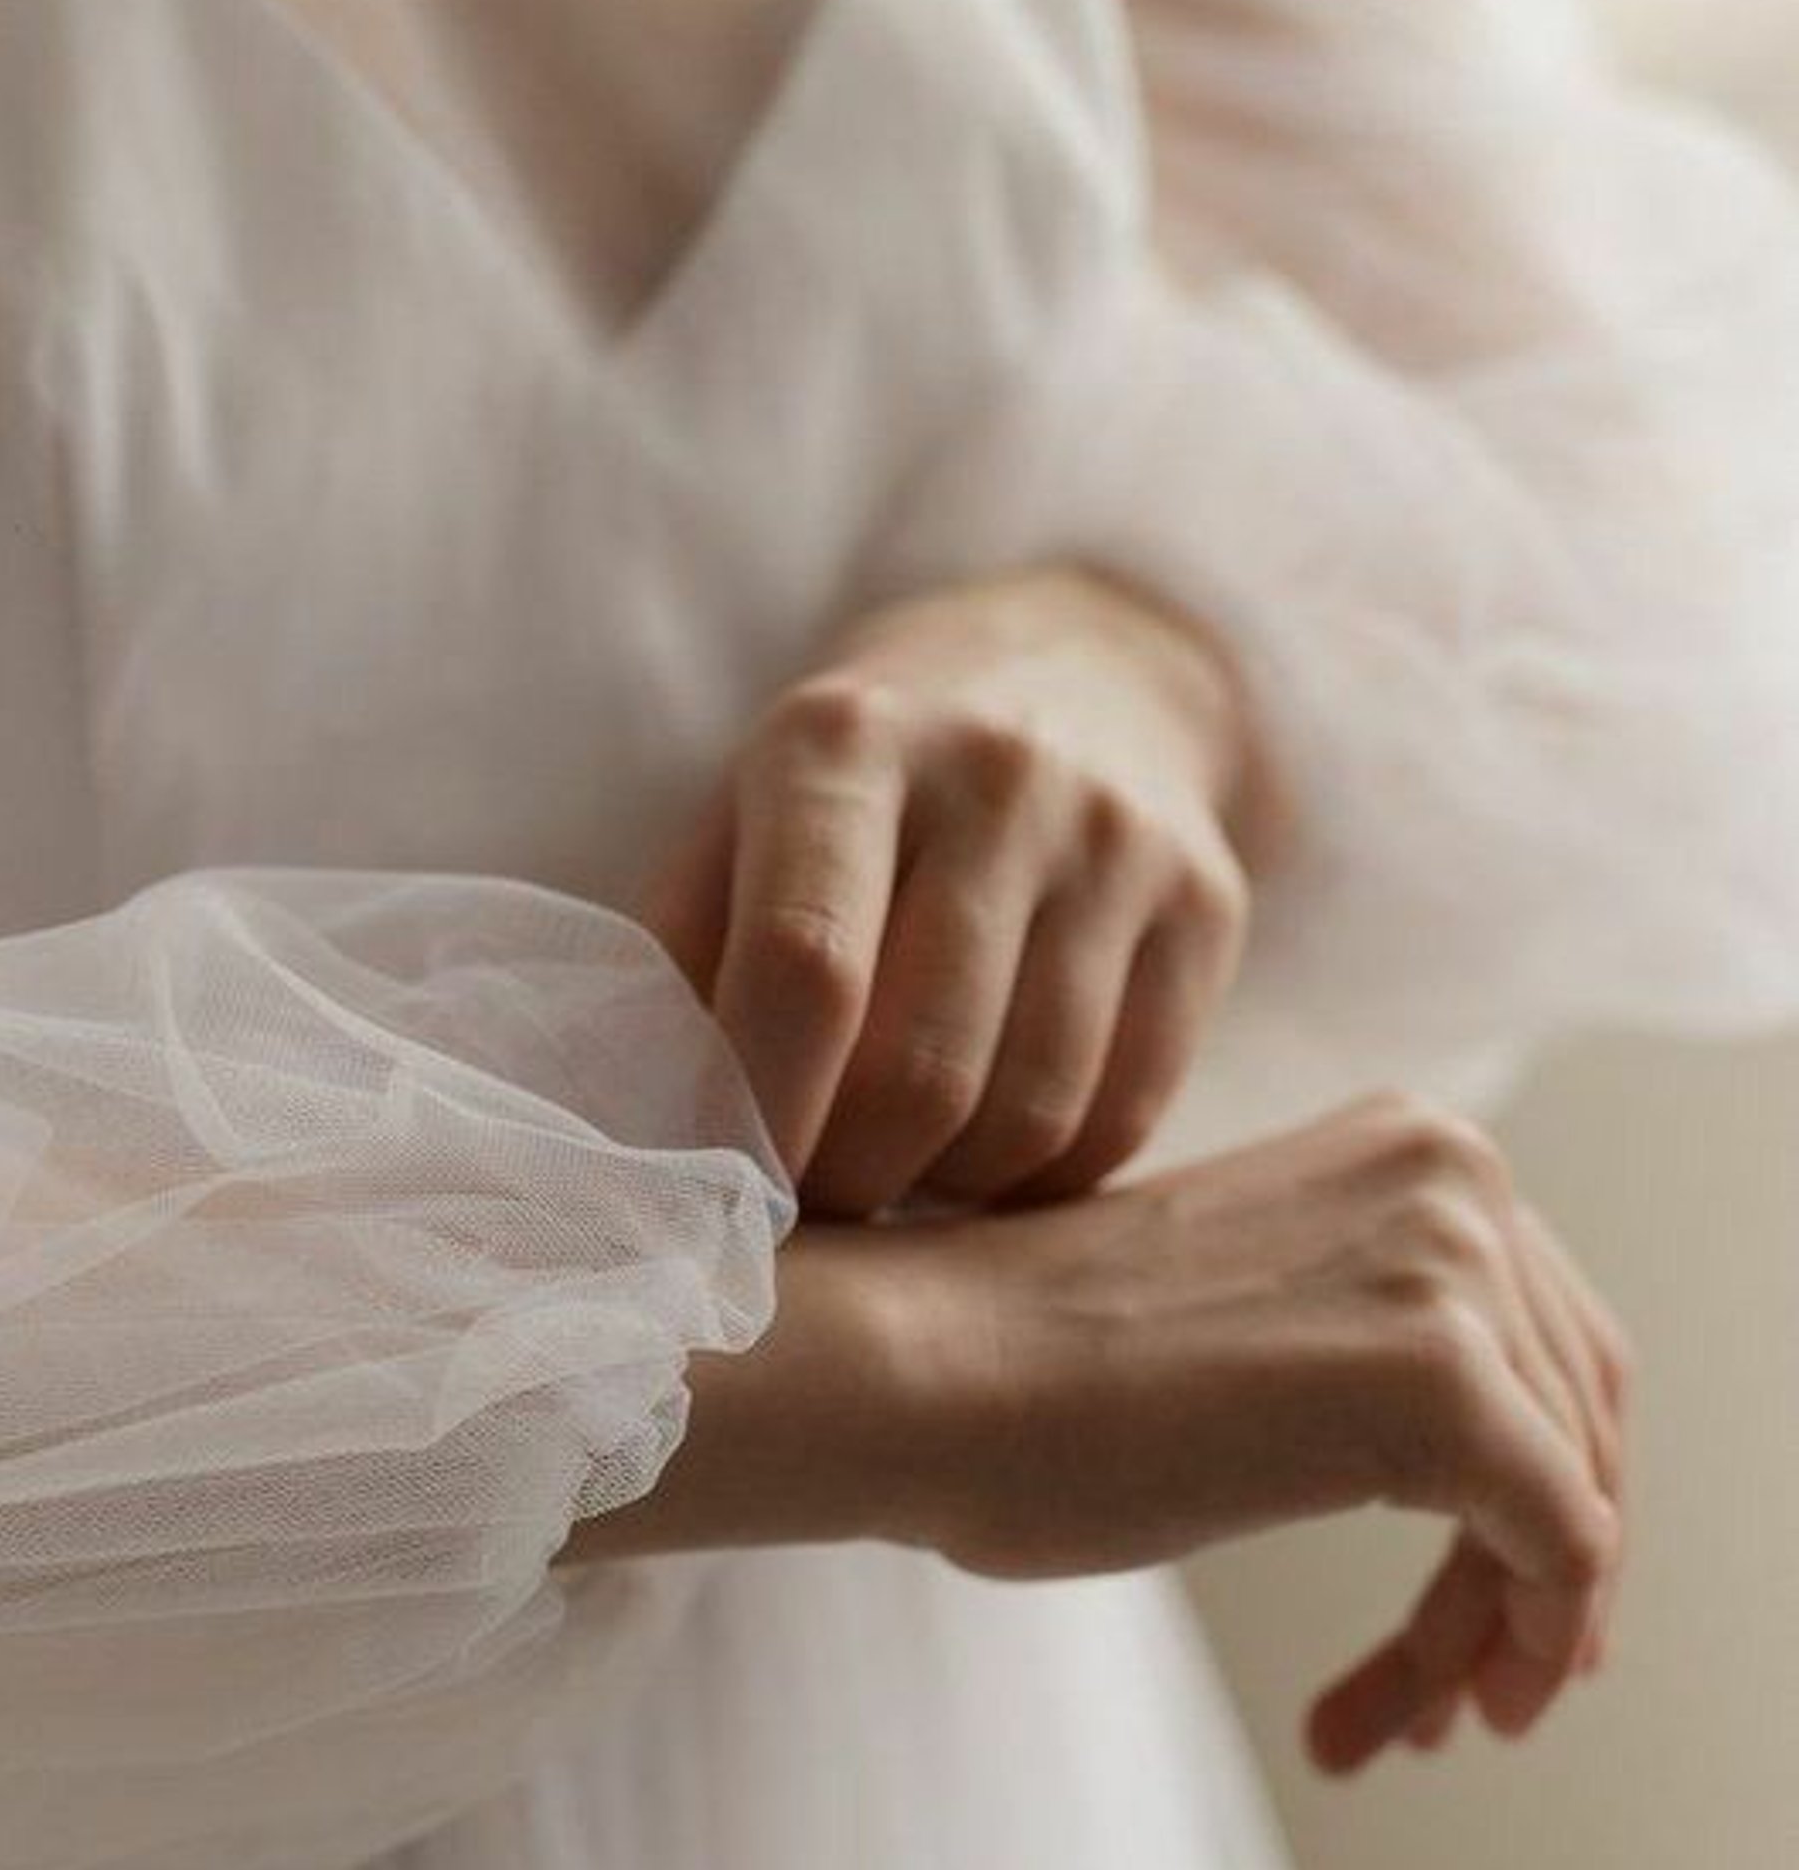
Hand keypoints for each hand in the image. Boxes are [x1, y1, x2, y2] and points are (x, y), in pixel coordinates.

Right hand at [576, 1089, 1630, 1775]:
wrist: (914, 1374)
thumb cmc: (1017, 1375)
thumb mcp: (1242, 1323)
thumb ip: (1363, 1351)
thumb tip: (1486, 1488)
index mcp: (1411, 1148)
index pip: (1546, 1342)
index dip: (1534, 1495)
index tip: (1461, 1625)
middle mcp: (1462, 1178)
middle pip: (1577, 1420)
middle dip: (1520, 1580)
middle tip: (1450, 1708)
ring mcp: (1461, 1274)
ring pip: (1569, 1502)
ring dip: (1481, 1638)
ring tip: (1392, 1735)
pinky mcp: (1448, 1386)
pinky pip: (1559, 1549)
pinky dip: (1506, 1650)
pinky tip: (1394, 1725)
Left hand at [644, 566, 1271, 1216]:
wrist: (1078, 671)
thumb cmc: (861, 792)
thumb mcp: (740, 823)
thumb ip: (685, 966)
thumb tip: (659, 1148)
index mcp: (844, 743)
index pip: (804, 969)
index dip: (762, 1116)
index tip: (730, 1191)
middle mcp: (998, 774)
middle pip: (920, 1067)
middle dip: (849, 1177)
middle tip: (812, 1198)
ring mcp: (1119, 841)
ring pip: (1027, 1114)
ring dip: (943, 1190)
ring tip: (894, 1173)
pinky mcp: (1209, 906)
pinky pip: (1121, 1121)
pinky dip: (1038, 1180)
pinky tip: (987, 1156)